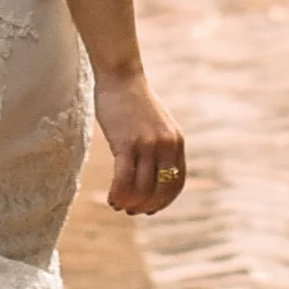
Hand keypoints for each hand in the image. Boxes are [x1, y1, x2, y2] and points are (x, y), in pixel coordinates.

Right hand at [94, 67, 185, 216]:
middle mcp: (166, 145)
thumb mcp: (157, 126)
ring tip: (118, 204)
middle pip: (160, 190)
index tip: (149, 209)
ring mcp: (147, 145)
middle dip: (145, 206)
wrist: (121, 77)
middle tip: (130, 210)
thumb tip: (153, 174)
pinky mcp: (127, 143)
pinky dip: (118, 195)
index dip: (163, 202)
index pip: (177, 183)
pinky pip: (124, 180)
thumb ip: (160, 147)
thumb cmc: (134, 103)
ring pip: (142, 190)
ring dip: (129, 204)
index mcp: (177, 142)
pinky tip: (111, 199)